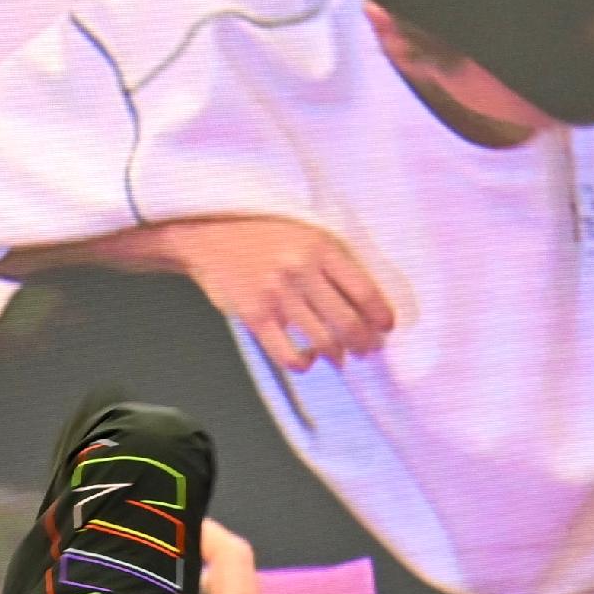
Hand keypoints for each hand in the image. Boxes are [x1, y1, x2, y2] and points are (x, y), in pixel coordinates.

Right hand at [156, 217, 396, 373]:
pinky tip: (307, 360)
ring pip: (323, 341)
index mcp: (319, 246)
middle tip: (369, 349)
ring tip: (342, 357)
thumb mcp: (302, 230)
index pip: (365, 291)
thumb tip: (362, 298)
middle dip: (365, 343)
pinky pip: (288, 354)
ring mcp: (277, 295)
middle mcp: (301, 271)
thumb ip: (330, 259)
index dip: (381, 316)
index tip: (386, 327)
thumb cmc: (259, 232)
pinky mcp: (256, 316)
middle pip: (348, 321)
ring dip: (339, 355)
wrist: (207, 234)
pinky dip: (304, 364)